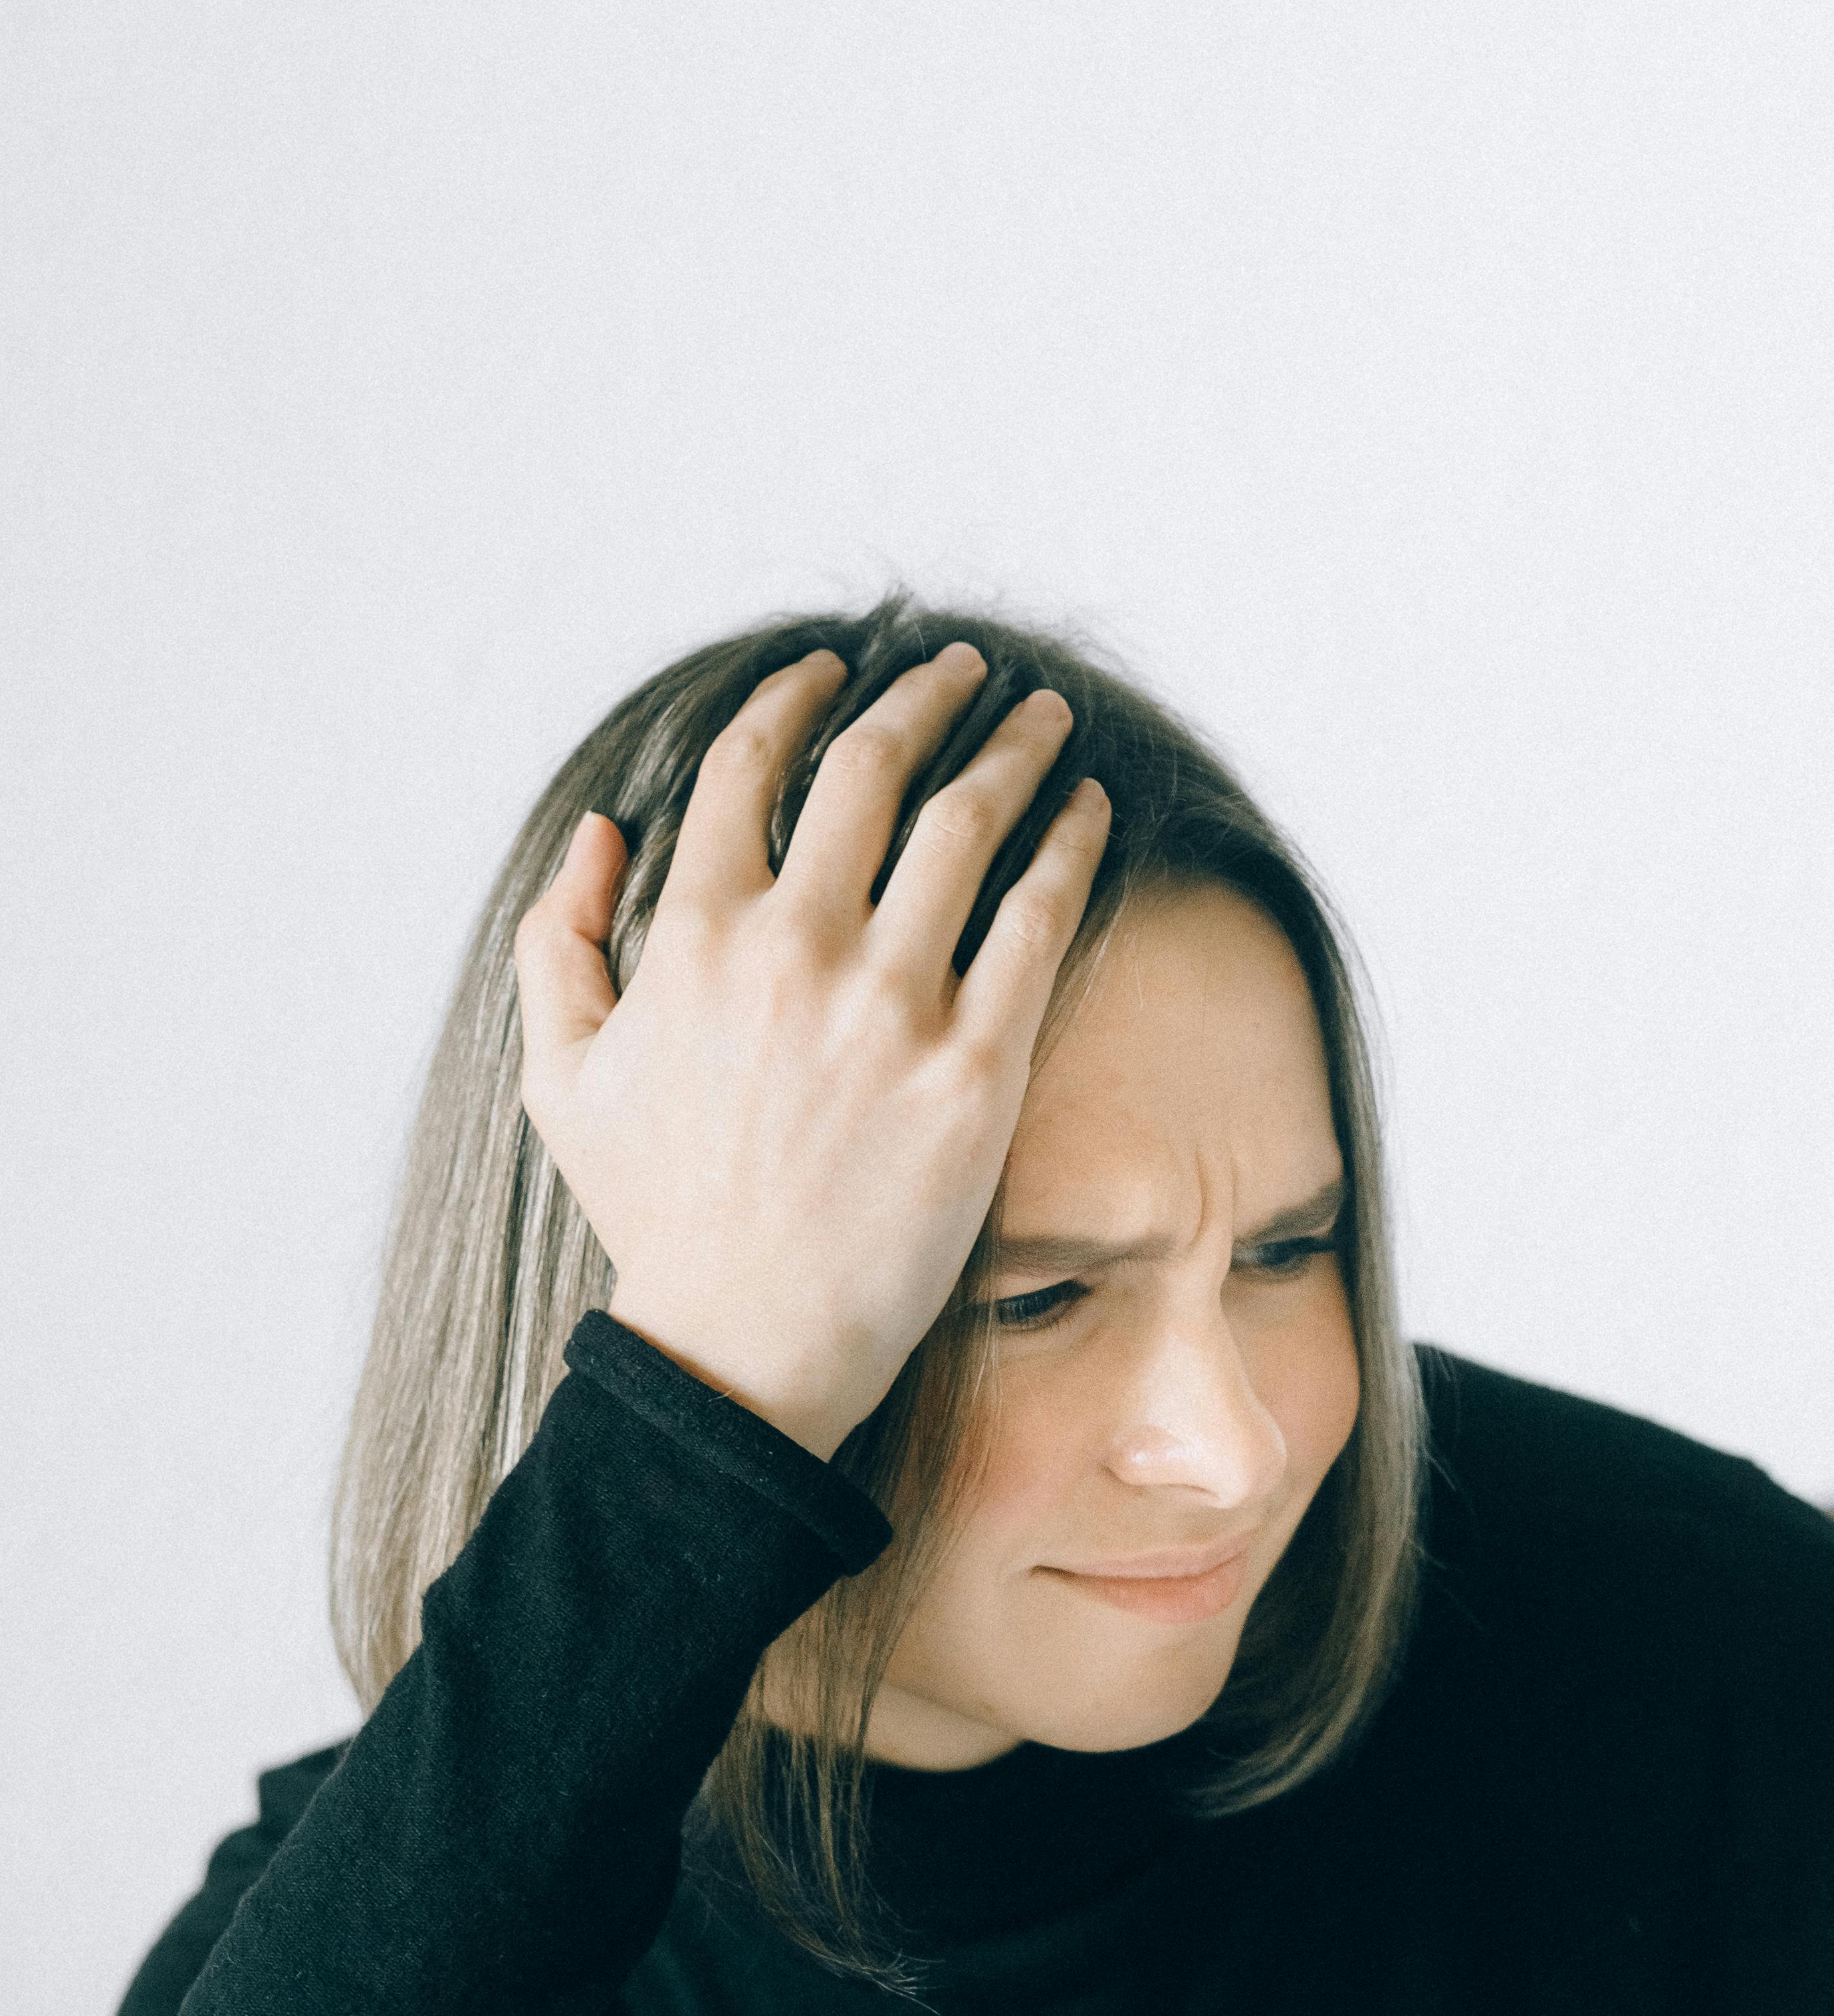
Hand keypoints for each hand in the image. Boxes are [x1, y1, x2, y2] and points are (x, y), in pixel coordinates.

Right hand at [514, 643, 1110, 1457]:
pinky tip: (1093, 810)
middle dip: (928, 697)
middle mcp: (795, 949)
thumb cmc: (658, 1214)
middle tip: (967, 671)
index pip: (752, 765)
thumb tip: (599, 829)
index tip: (836, 672)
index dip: (797, 699)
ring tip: (1047, 719)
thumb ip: (559, 941)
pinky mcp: (975, 1066)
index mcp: (694, 935)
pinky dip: (1071, 846)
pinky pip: (1039, 919)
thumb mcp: (563, 1077)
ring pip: (971, 824)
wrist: (744, 1344)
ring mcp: (891, 1006)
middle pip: (874, 768)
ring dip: (1017, 751)